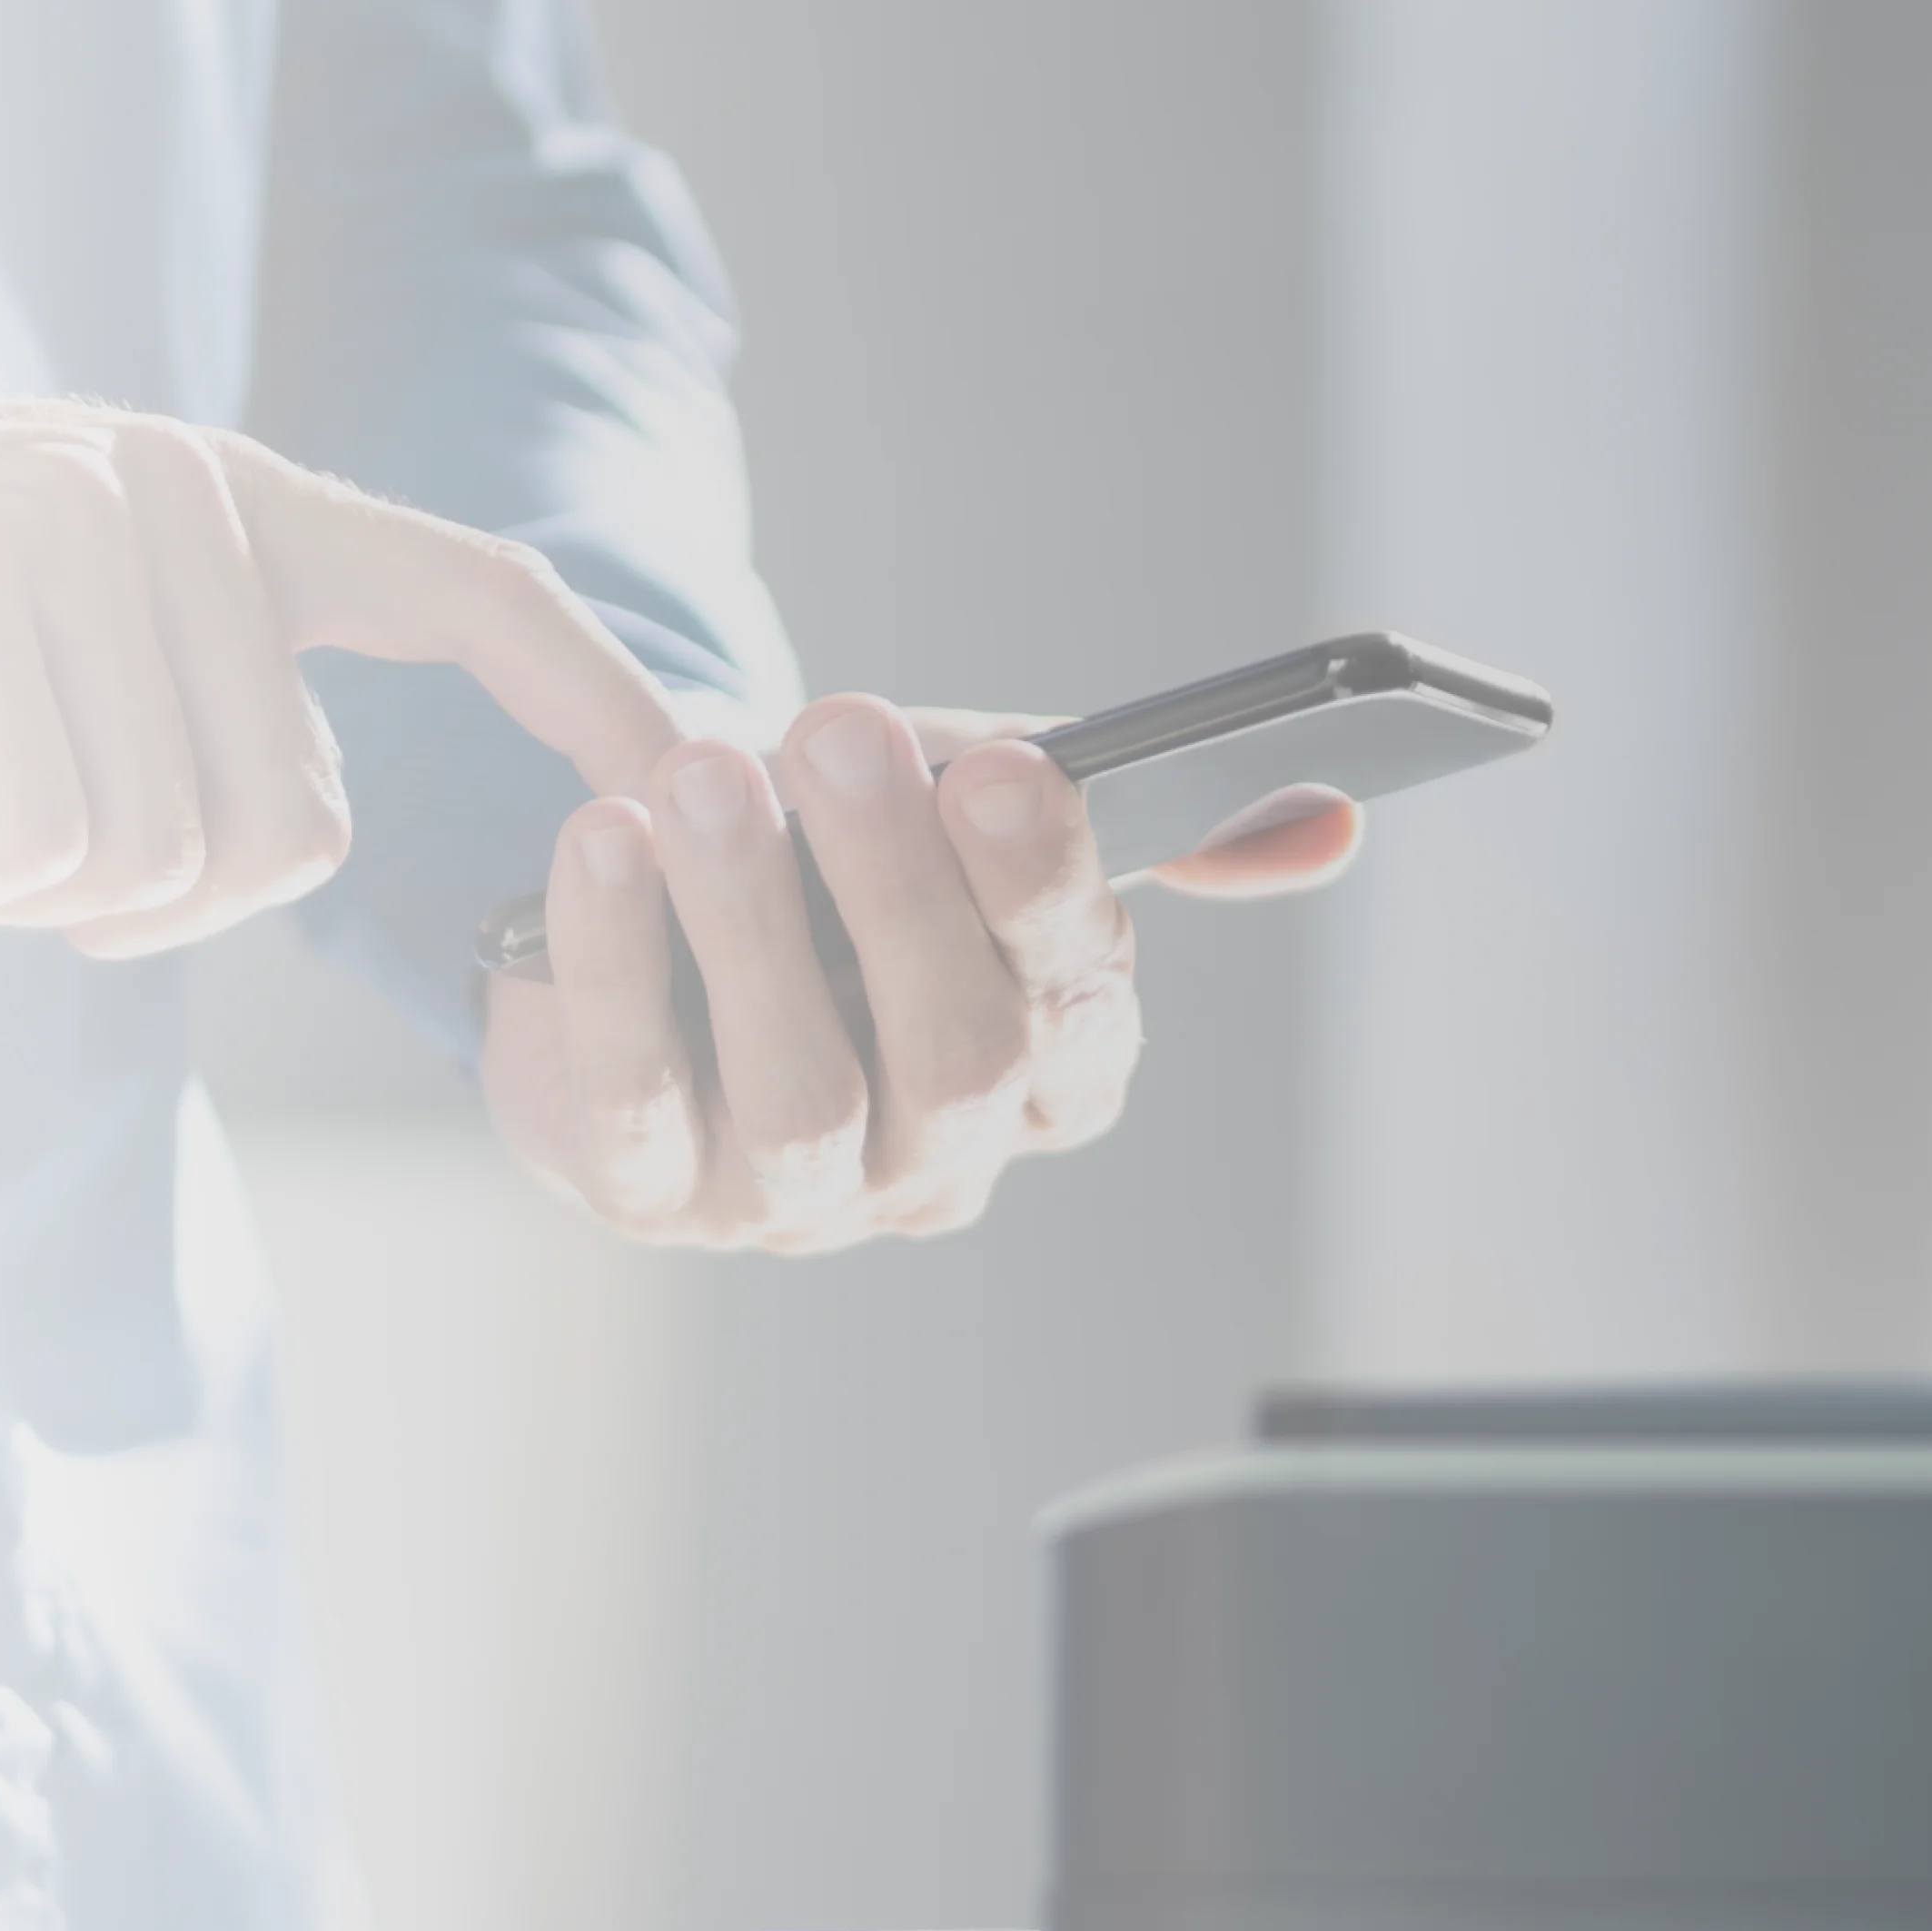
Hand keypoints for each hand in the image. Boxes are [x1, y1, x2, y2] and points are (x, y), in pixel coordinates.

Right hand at [0, 343, 682, 956]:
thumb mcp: (46, 662)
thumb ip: (187, 719)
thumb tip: (291, 845)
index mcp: (231, 509)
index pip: (473, 590)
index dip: (595, 692)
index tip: (701, 777)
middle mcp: (185, 496)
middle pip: (283, 836)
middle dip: (129, 897)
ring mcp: (81, 521)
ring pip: (158, 858)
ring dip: (13, 877)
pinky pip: (33, 844)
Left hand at [482, 701, 1355, 1251]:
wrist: (648, 934)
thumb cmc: (842, 867)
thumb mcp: (981, 820)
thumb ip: (1136, 818)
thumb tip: (1329, 824)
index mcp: (1054, 1069)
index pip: (1082, 1008)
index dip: (1046, 894)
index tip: (1000, 769)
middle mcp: (946, 1158)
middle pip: (960, 1058)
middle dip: (900, 890)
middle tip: (836, 731)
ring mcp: (799, 1198)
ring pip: (803, 1091)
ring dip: (752, 921)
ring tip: (702, 773)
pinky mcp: (649, 1191)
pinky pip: (639, 1096)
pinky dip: (615, 966)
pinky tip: (601, 843)